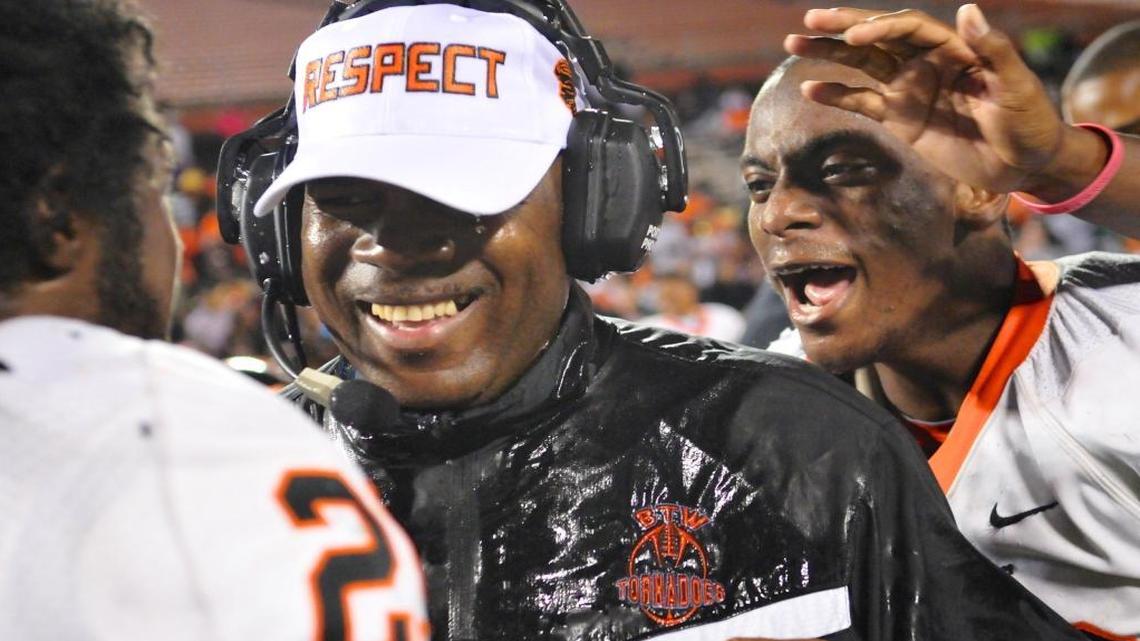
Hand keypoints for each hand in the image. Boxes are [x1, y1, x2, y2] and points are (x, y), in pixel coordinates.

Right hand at [785, 4, 1073, 194]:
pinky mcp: (900, 119)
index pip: (908, 29)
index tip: (855, 36)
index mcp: (953, 48)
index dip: (880, 27)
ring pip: (862, 65)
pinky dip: (836, 95)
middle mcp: (925, 62)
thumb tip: (968, 10)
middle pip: (877, 38)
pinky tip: (810, 89)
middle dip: (842, 28)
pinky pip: (862, 102)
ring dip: (829, 55)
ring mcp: (909, 90)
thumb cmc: (1029, 120)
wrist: (1025, 165)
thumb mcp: (1016, 85)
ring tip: (795, 45)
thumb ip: (992, 49)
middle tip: (809, 20)